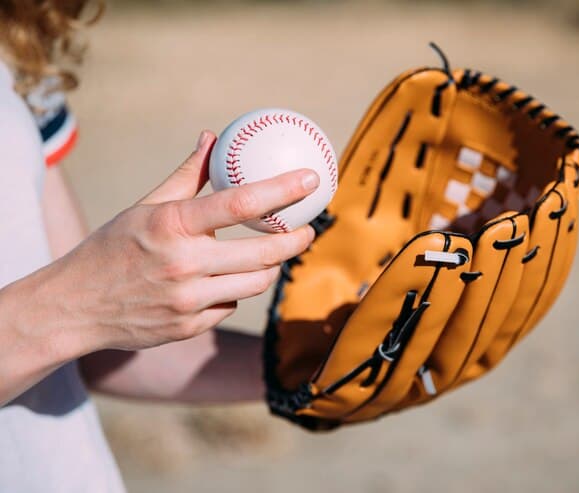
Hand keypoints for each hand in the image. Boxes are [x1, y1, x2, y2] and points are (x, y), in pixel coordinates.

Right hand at [35, 130, 317, 352]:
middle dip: (295, 240)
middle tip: (308, 230)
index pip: (241, 203)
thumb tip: (212, 137)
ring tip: (274, 255)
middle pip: (263, 253)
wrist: (74, 307)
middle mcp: (182, 264)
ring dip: (270, 268)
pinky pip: (230, 306)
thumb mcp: (145, 206)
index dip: (283, 190)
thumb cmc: (113, 247)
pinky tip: (224, 283)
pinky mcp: (188, 328)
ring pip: (255, 284)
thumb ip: (186, 175)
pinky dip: (233, 293)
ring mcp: (187, 301)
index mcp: (172, 225)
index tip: (311, 180)